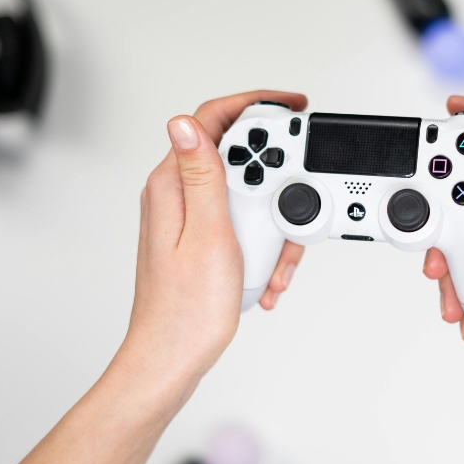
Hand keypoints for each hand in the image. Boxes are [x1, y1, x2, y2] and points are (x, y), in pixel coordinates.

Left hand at [0, 91, 308, 463]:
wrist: (172, 359)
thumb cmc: (185, 311)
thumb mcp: (208, 236)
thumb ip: (203, 176)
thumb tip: (186, 122)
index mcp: (173, 186)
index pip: (210, 121)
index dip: (254, 105)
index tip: (291, 106)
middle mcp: (177, 196)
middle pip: (239, 160)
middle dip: (274, 184)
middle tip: (290, 206)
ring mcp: (190, 218)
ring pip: (247, 197)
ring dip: (272, 225)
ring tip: (275, 260)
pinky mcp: (203, 239)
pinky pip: (243, 225)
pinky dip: (263, 245)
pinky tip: (266, 274)